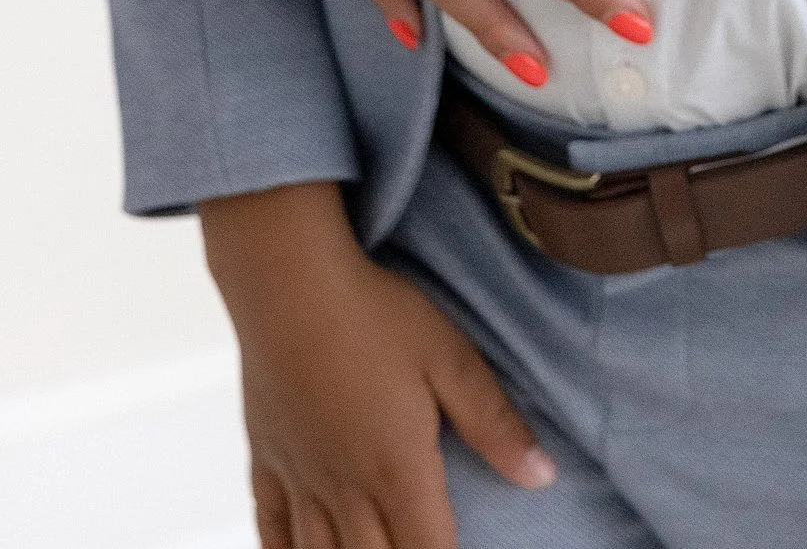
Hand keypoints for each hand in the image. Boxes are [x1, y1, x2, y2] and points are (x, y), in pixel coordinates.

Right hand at [203, 182, 554, 548]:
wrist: (286, 284)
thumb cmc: (374, 315)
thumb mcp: (449, 356)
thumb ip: (493, 422)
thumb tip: (542, 477)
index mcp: (397, 471)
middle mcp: (345, 491)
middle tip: (419, 546)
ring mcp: (300, 481)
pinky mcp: (264, 462)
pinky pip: (270, 532)